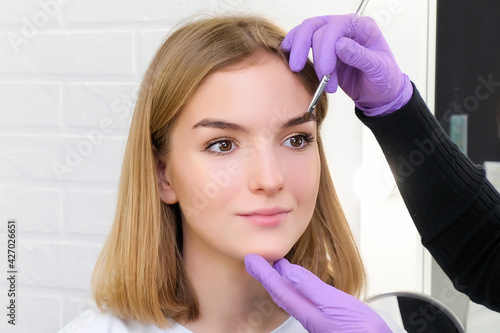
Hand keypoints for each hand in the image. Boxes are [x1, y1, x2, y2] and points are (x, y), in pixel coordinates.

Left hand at [245, 254, 391, 332]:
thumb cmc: (361, 330)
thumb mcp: (333, 304)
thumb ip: (311, 287)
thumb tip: (288, 270)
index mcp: (308, 311)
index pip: (279, 288)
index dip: (263, 272)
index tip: (251, 260)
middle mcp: (309, 315)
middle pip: (281, 292)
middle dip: (268, 277)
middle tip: (255, 262)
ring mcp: (317, 317)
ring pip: (291, 296)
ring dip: (280, 281)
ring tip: (274, 269)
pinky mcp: (327, 318)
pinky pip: (302, 299)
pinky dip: (296, 288)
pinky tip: (299, 285)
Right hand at [281, 15, 412, 115]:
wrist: (379, 93)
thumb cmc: (383, 79)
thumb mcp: (378, 69)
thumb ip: (360, 56)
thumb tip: (340, 45)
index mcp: (362, 27)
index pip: (337, 26)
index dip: (326, 46)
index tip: (324, 71)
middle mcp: (346, 28)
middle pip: (317, 26)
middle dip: (306, 47)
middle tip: (298, 69)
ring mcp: (333, 38)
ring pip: (307, 32)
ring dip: (300, 51)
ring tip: (298, 71)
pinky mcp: (323, 50)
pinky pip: (304, 42)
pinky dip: (294, 48)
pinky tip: (288, 55)